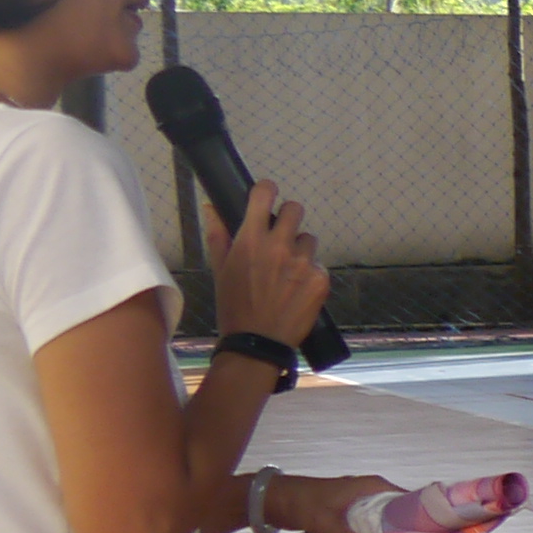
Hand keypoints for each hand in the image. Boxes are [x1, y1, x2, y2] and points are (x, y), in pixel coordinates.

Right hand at [213, 182, 326, 352]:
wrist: (258, 342)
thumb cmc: (234, 305)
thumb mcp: (220, 269)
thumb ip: (218, 235)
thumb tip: (211, 207)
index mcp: (251, 239)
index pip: (265, 194)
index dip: (266, 190)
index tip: (266, 195)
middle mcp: (280, 246)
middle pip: (295, 209)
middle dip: (288, 218)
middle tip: (280, 235)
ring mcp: (304, 262)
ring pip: (308, 239)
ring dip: (300, 249)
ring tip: (286, 271)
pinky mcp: (321, 278)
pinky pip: (318, 264)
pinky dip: (310, 273)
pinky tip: (296, 290)